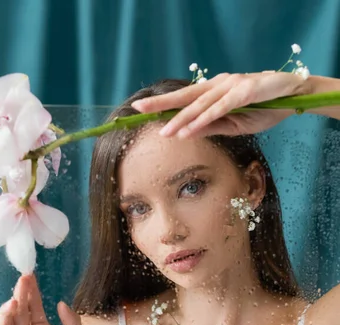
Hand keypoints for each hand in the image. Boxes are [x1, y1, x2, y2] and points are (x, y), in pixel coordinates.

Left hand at [131, 71, 312, 137]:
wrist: (293, 94)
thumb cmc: (263, 107)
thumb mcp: (234, 123)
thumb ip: (211, 126)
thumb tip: (186, 133)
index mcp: (215, 90)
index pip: (184, 97)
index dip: (163, 103)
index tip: (141, 109)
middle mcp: (219, 84)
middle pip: (185, 95)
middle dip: (161, 103)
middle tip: (139, 109)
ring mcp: (231, 86)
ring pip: (199, 104)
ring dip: (180, 119)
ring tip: (163, 132)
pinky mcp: (244, 92)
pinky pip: (219, 109)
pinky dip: (203, 120)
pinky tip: (188, 130)